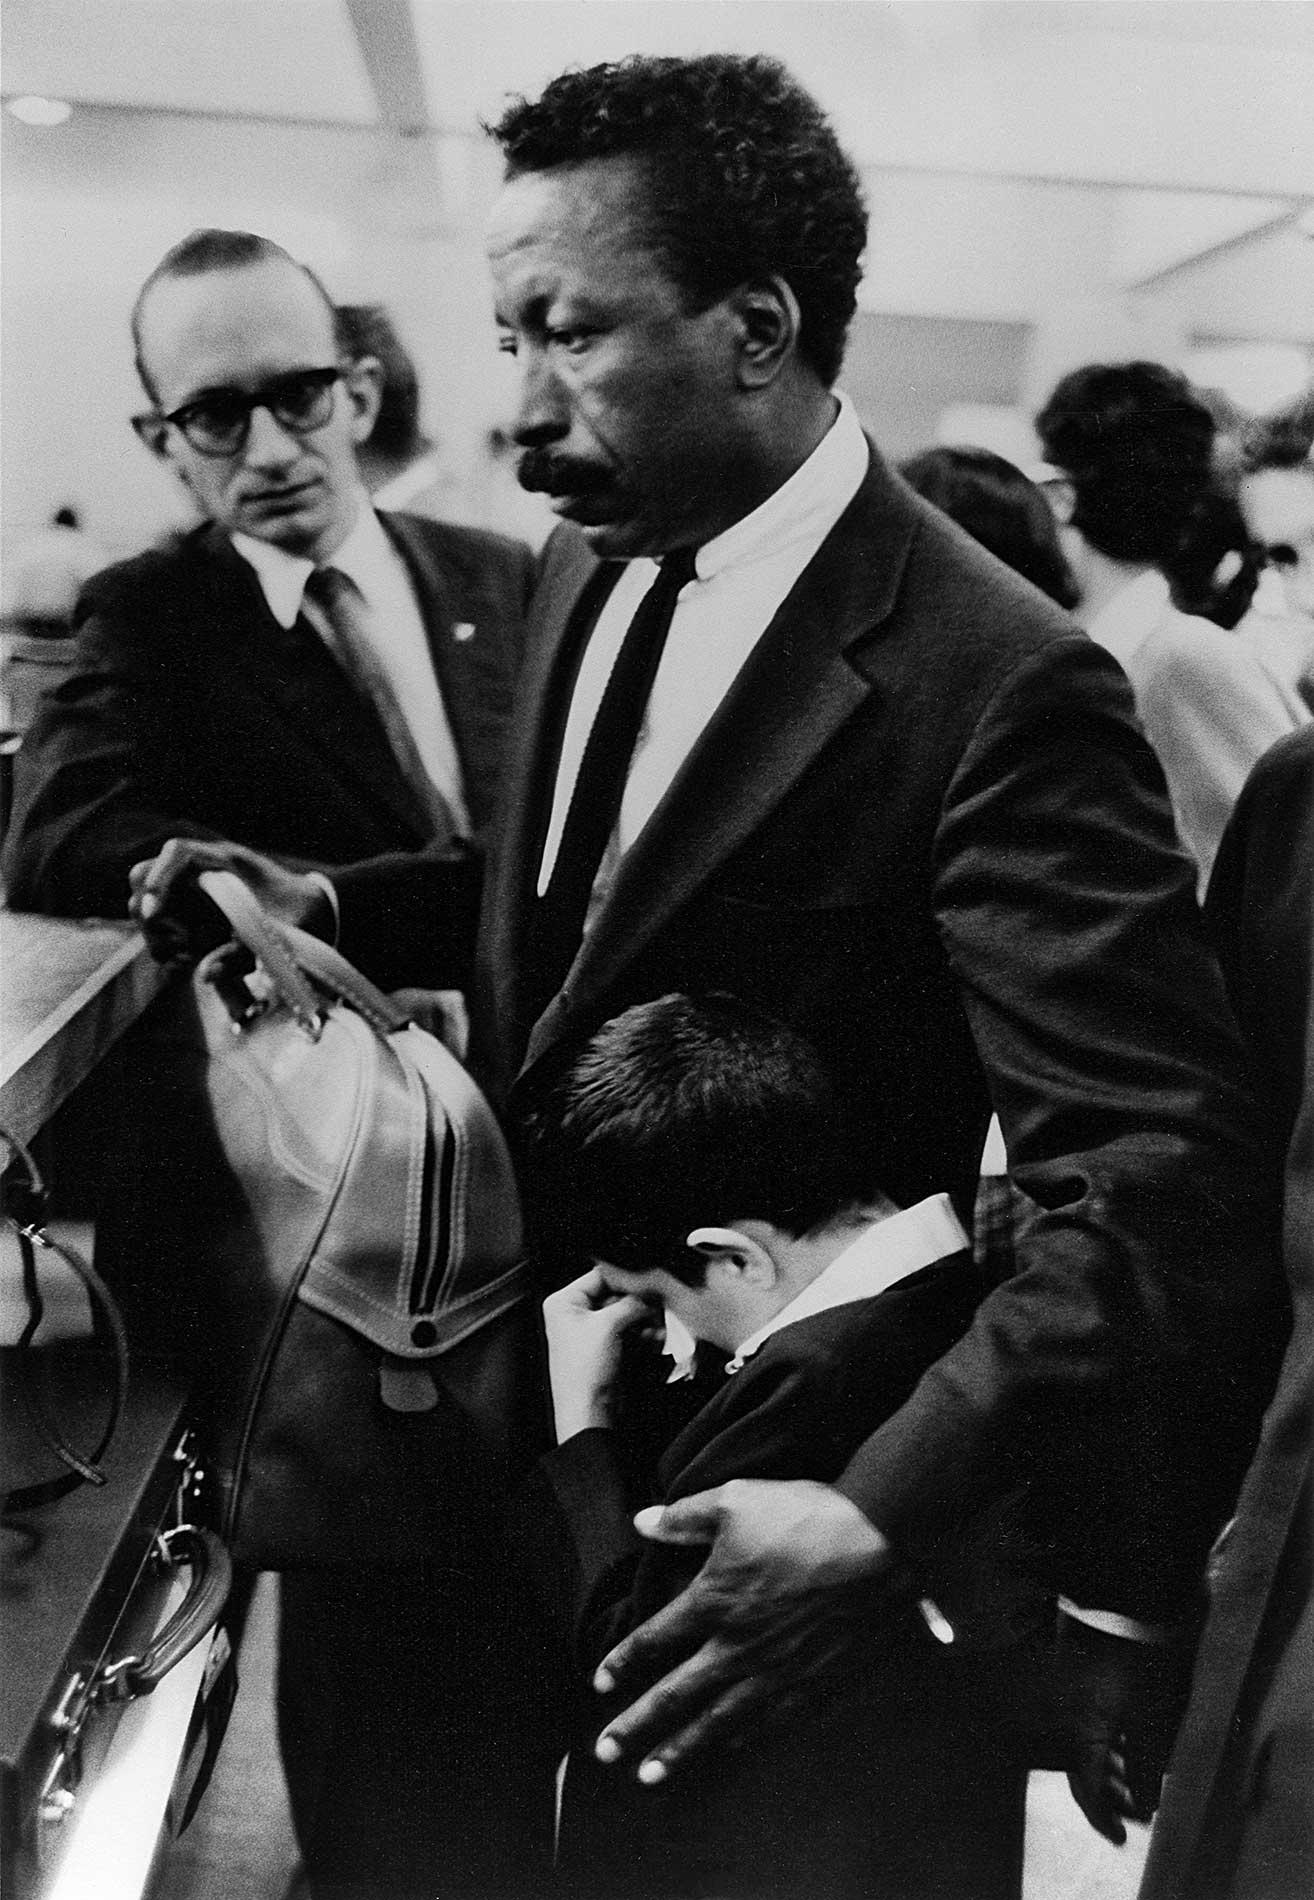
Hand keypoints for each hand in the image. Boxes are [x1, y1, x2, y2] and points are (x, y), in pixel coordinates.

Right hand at [128, 839, 329, 963]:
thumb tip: (205, 975)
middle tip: (182, 943)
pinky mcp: (188, 918)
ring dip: (160, 935)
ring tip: (191, 954)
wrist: (312, 917)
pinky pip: (158, 931)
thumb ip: (243, 952)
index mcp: (225, 861)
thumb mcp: (278, 935)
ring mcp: (190, 894)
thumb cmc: (299, 917)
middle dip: (153, 914)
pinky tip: (189, 962)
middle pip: (144, 878)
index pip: (177, 852)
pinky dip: (167, 949)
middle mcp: (199, 872)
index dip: (159, 878)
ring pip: (145, 907)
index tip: (155, 911)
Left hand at [543, 1267, 651, 1440]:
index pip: (600, 1276)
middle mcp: (577, 1315)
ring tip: (659, 1327)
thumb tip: (649, 1292)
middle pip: (616, 1296)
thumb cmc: (583, 1372)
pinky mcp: (609, 1350)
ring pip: (628, 1315)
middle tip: (658, 1306)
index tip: (649, 1281)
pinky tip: (656, 1339)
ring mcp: (594, 1333)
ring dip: (646, 1320)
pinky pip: (631, 1333)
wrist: (590, 1413)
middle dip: (639, 1303)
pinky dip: (645, 1335)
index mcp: (564, 1303)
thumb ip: (631, 1302)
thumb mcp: (608, 1325)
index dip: (626, 1279)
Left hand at [591, 1479, 893, 1784]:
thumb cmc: (806, 1515)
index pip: (654, 1640)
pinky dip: (742, 1741)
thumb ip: (684, 1517)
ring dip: (680, 1751)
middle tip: (605, 1753)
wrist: (880, 1543)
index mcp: (714, 1602)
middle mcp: (738, 1647)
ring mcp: (777, 1673)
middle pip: (675, 1697)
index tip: (599, 1684)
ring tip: (651, 1775)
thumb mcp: (735, 1500)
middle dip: (635, 1727)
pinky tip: (729, 1749)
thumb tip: (640, 1521)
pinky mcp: (816, 1685)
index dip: (623, 1663)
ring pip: (718, 1723)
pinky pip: (770, 1725)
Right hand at [1056, 1616, 1193, 1845]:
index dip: (1104, 1817)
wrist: (1125, 1612)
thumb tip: (1147, 1809)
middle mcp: (1073, 1723)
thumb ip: (1147, 1770)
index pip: (1088, 1789)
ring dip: (1113, 1774)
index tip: (1119, 1838)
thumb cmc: (1138, 1667)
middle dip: (1112, 1798)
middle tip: (1137, 1816)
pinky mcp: (1085, 1689)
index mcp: (1084, 1735)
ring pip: (1090, 1750)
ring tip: (1138, 1789)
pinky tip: (1132, 1753)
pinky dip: (1112, 1748)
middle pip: (1086, 1772)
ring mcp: (1077, 1704)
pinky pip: (1093, 1729)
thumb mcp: (1150, 1723)